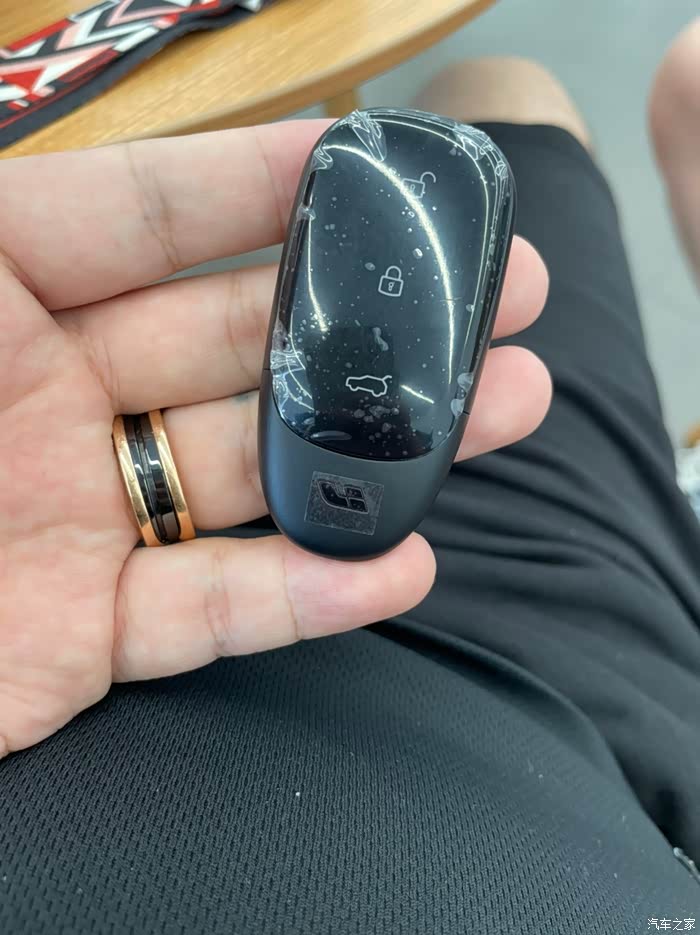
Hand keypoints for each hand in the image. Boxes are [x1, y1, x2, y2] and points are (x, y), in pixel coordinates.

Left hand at [0, 120, 550, 754]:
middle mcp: (44, 396)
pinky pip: (212, 612)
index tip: (372, 170)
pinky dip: (308, 596)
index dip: (259, 187)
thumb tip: (45, 122)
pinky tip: (400, 567)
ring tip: (504, 412)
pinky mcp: (80, 638)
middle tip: (490, 297)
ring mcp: (72, 518)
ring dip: (378, 452)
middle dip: (368, 320)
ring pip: (252, 475)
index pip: (145, 217)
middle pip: (237, 346)